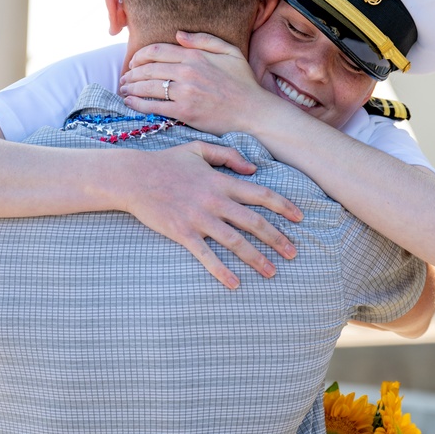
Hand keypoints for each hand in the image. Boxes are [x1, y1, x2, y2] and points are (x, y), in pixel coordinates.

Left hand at [119, 31, 274, 134]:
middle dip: (130, 74)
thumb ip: (204, 40)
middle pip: (147, 69)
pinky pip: (153, 106)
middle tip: (124, 79)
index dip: (139, 56)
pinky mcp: (185, 112)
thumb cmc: (243, 83)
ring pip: (147, 87)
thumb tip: (178, 34)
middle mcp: (187, 71)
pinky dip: (137, 104)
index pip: (156, 51)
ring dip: (130, 88)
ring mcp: (185, 92)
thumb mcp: (230, 52)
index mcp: (195, 55)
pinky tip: (130, 103)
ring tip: (124, 90)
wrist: (254, 112)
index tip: (133, 63)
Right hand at [122, 141, 301, 289]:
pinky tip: (234, 284)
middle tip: (294, 253)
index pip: (261, 194)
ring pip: (235, 241)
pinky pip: (206, 256)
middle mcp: (215, 200)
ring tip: (272, 272)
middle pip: (254, 222)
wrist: (133, 177)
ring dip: (256, 258)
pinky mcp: (183, 233)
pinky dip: (221, 271)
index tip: (300, 218)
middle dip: (277, 238)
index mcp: (221, 181)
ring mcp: (199, 218)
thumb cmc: (166, 162)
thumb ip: (228, 154)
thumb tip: (254, 168)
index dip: (283, 206)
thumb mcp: (199, 149)